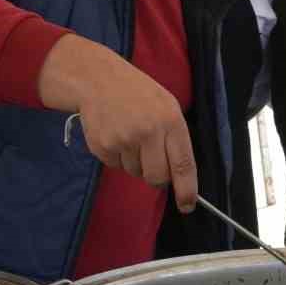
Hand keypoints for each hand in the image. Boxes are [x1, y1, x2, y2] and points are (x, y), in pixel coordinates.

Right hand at [39, 35, 197, 210]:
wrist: (98, 79)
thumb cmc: (138, 93)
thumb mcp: (166, 106)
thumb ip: (175, 138)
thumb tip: (178, 176)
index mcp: (170, 121)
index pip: (183, 165)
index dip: (186, 190)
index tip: (187, 205)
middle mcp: (148, 132)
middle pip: (157, 178)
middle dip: (156, 177)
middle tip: (150, 159)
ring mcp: (123, 140)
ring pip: (134, 173)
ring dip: (134, 162)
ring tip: (129, 134)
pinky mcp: (102, 146)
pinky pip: (115, 166)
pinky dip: (116, 156)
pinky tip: (114, 133)